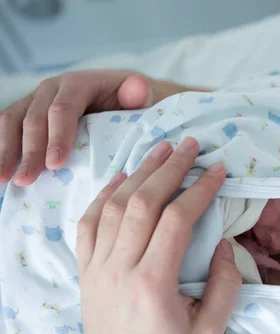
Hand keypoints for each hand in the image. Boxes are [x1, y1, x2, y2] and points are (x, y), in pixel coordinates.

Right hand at [0, 70, 211, 185]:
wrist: (125, 98)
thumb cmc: (135, 104)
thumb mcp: (142, 98)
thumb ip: (138, 94)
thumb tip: (137, 88)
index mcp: (79, 84)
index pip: (63, 109)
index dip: (57, 136)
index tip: (56, 164)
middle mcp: (52, 88)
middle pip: (34, 118)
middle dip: (29, 151)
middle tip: (26, 180)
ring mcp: (35, 99)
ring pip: (11, 121)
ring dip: (5, 151)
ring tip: (1, 180)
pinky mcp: (26, 112)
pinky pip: (6, 127)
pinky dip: (0, 148)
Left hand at [77, 137, 240, 333]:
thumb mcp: (210, 333)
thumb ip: (225, 286)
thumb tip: (221, 243)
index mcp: (153, 283)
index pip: (177, 220)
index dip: (200, 189)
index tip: (219, 170)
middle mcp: (119, 268)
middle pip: (144, 202)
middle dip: (171, 169)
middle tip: (191, 145)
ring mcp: (96, 268)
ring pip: (115, 207)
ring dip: (139, 173)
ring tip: (161, 151)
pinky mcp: (84, 271)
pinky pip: (88, 224)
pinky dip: (103, 196)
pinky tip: (120, 178)